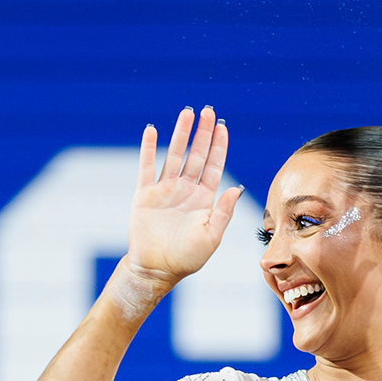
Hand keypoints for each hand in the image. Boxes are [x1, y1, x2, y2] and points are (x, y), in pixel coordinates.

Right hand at [123, 108, 239, 290]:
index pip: (214, 166)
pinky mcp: (145, 194)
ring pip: (174, 155)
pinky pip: (147, 167)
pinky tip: (152, 130)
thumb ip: (223, 212)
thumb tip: (236, 188)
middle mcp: (186, 190)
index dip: (218, 146)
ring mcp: (165, 190)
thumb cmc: (186, 258)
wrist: (156, 269)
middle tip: (207, 111)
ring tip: (186, 113)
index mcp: (204, 199)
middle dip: (202, 133)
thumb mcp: (211, 236)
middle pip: (196, 155)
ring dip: (180, 134)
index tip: (222, 126)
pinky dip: (149, 148)